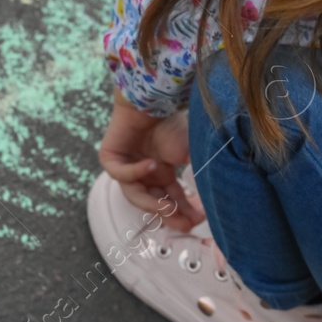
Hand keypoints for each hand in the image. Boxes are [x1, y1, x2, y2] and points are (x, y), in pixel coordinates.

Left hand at [98, 91, 203, 230]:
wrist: (152, 97)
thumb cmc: (171, 121)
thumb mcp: (189, 153)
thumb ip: (196, 174)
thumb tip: (212, 198)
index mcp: (161, 171)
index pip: (171, 198)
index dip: (183, 211)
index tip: (198, 221)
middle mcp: (143, 172)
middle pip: (153, 201)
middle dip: (169, 214)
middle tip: (185, 224)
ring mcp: (125, 166)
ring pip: (134, 194)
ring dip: (153, 200)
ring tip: (168, 204)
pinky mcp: (110, 157)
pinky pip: (120, 175)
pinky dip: (136, 172)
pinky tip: (152, 165)